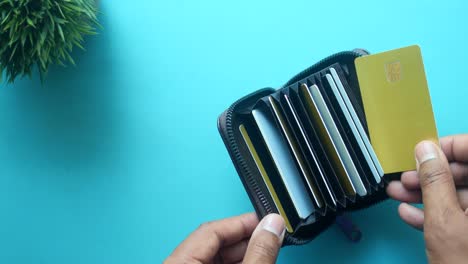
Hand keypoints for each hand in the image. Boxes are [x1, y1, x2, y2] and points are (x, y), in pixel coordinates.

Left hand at [164, 213, 284, 263]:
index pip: (211, 229)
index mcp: (179, 263)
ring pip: (216, 258)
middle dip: (246, 240)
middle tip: (271, 237)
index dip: (242, 222)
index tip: (267, 221)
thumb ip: (259, 252)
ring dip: (244, 255)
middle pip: (214, 243)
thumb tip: (272, 226)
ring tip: (266, 253)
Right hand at [387, 135, 467, 262]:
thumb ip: (434, 180)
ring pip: (461, 196)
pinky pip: (461, 216)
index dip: (449, 147)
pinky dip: (435, 214)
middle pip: (467, 173)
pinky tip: (410, 215)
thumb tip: (426, 149)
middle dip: (431, 174)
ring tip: (397, 194)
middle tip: (405, 178)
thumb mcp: (444, 221)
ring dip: (426, 194)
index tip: (424, 151)